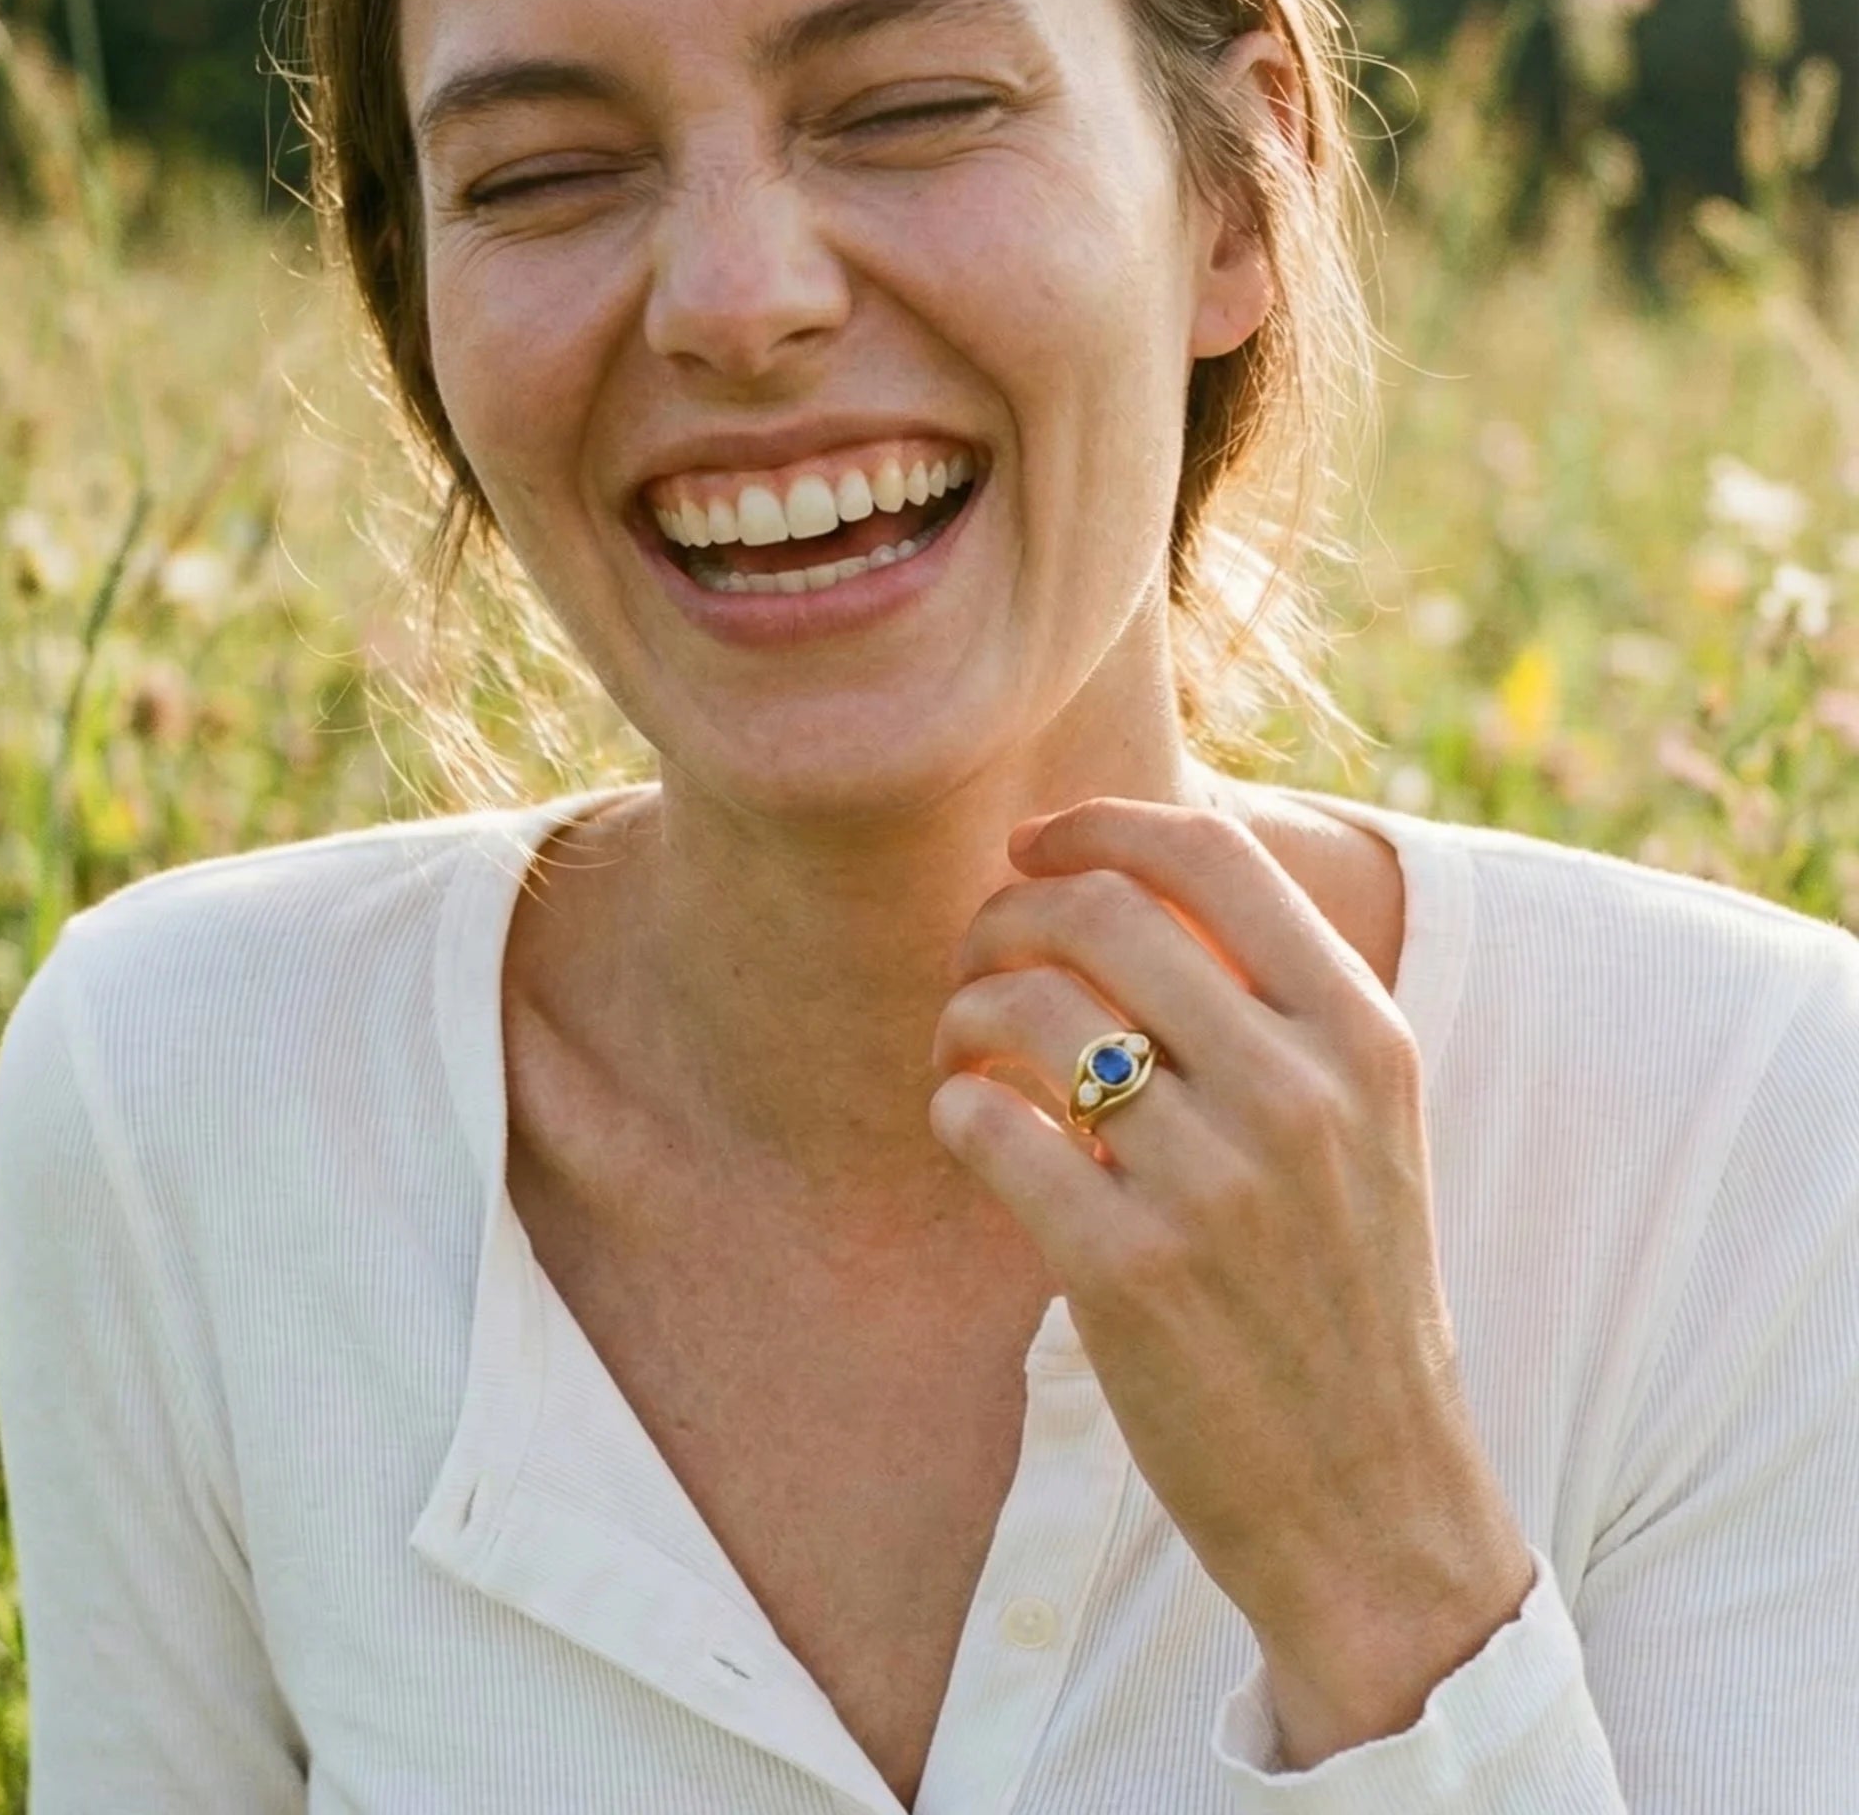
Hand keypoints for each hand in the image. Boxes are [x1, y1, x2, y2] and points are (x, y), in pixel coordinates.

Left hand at [928, 797, 1533, 1762]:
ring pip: (1031, 1010)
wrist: (1371, 1501)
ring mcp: (1217, 1184)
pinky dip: (955, 1103)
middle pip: (1103, 914)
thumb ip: (1277, 1008)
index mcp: (1364, 1038)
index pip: (1218, 856)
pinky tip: (970, 1125)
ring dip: (965, 1009)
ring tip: (964, 1048)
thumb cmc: (1343, 1296)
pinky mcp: (1130, 1273)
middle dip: (1008, 913)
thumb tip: (1127, 885)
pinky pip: (990, 1125)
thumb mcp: (1364, 1129)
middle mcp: (1301, 1094)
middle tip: (980, 956)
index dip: (1101, 824)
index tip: (1034, 844)